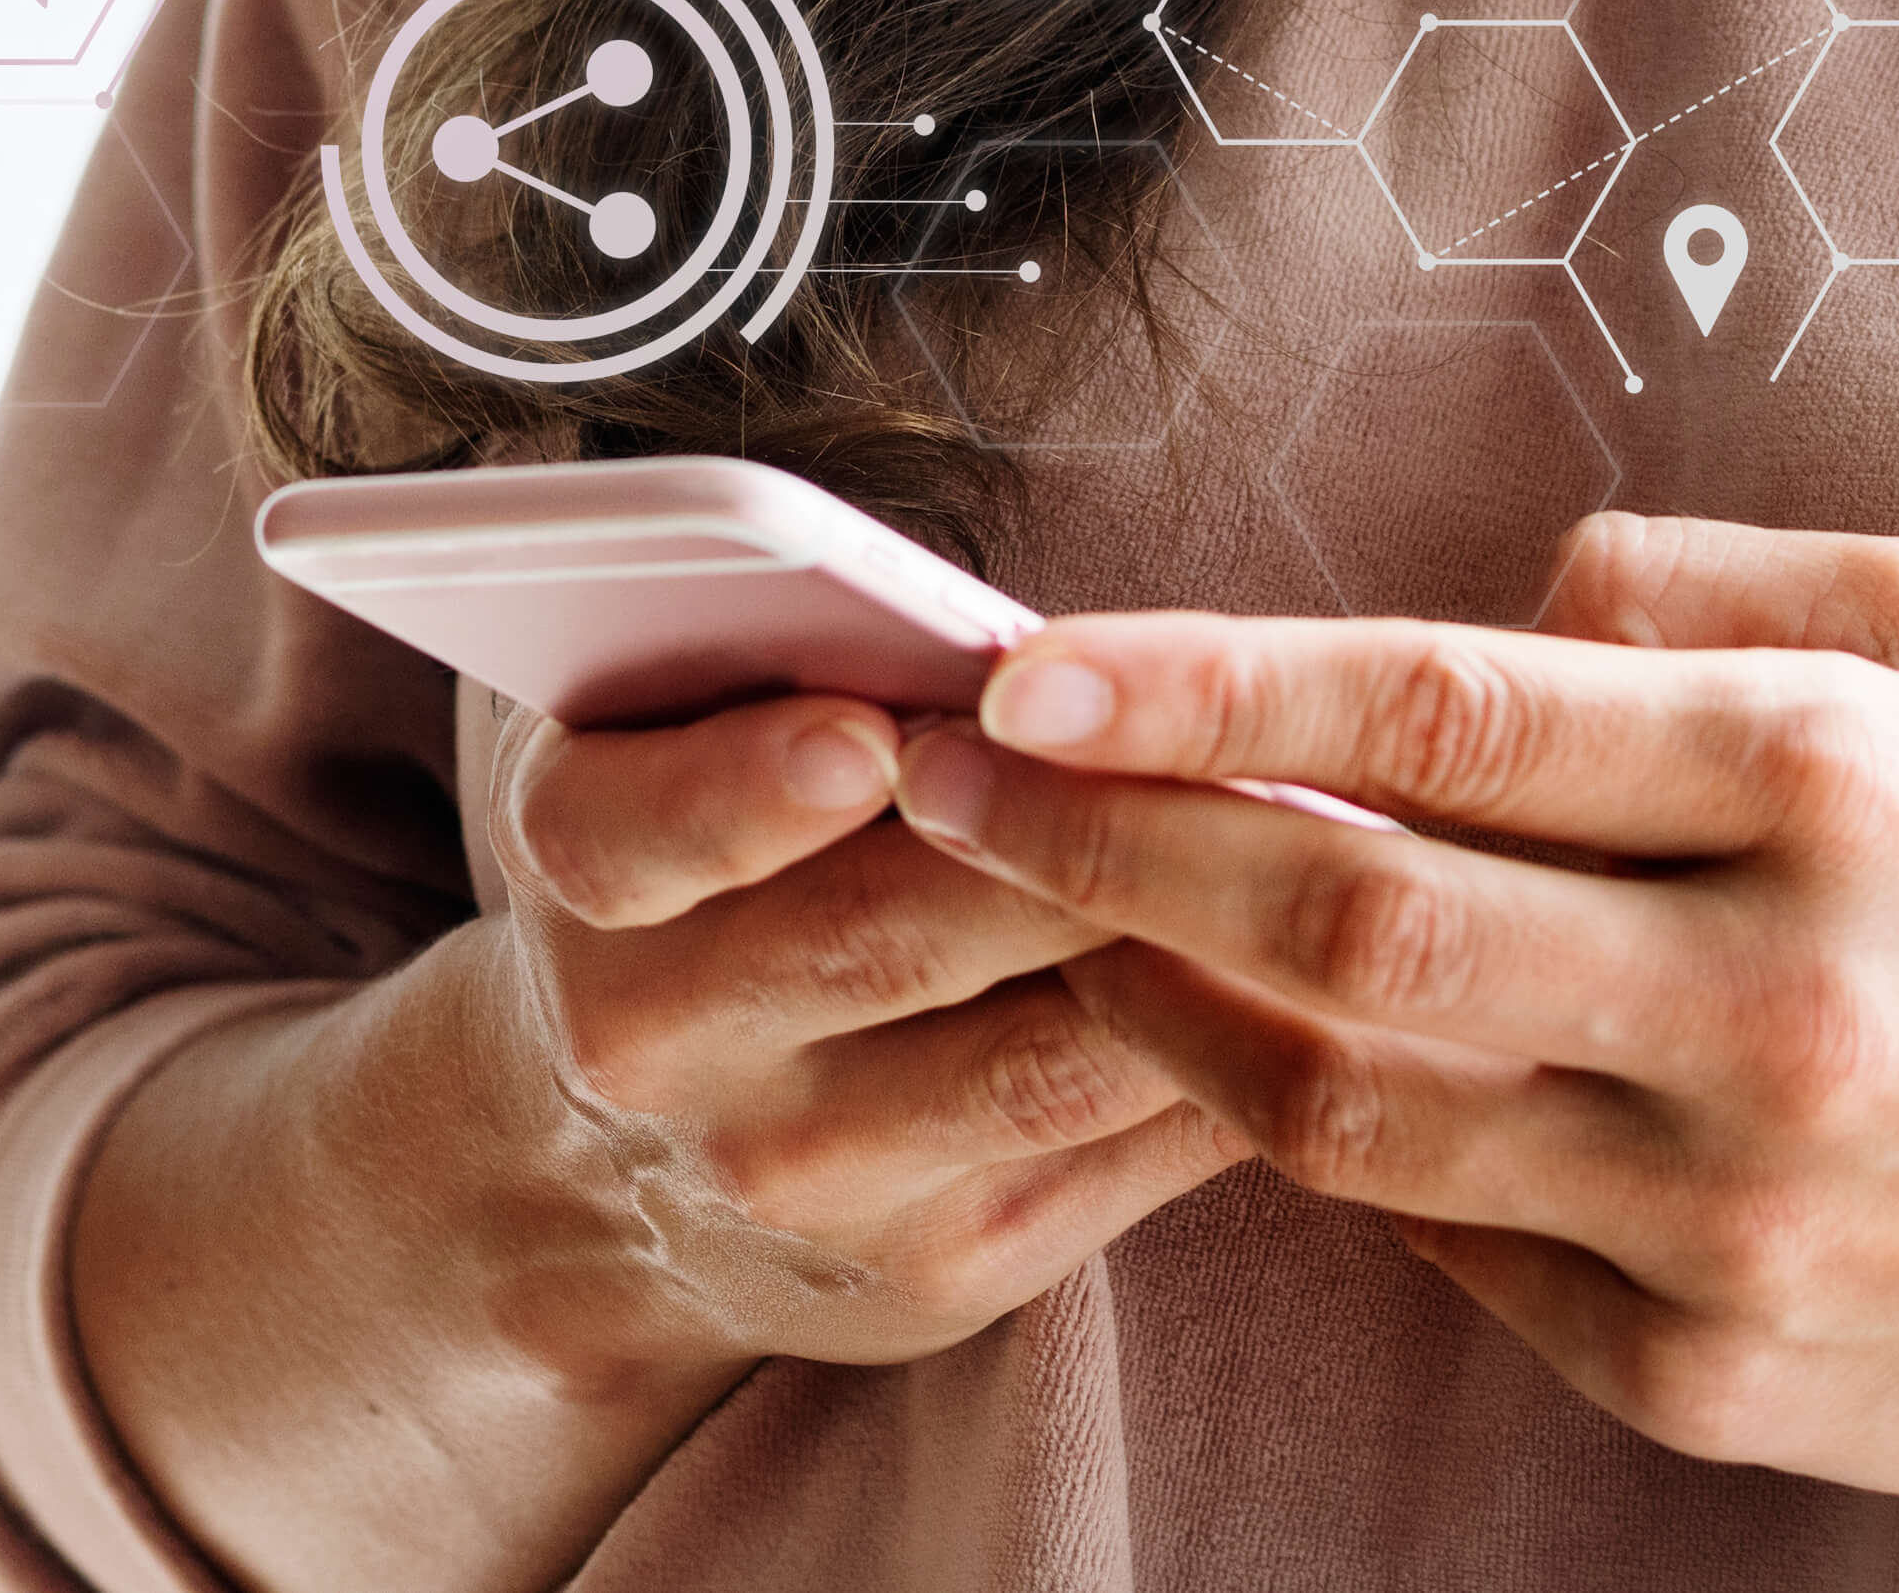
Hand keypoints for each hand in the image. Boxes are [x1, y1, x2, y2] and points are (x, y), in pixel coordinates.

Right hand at [451, 685, 1247, 1383]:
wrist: (613, 1179)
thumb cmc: (697, 866)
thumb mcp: (659, 736)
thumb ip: (766, 651)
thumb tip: (1007, 627)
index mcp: (583, 872)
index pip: (636, 832)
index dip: (750, 788)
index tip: (870, 736)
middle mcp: (662, 1044)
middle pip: (891, 935)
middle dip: (1072, 834)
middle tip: (1224, 735)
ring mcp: (802, 1178)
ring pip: (1040, 1056)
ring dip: (1190, 946)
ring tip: (1315, 839)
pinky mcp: (931, 1270)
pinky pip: (1117, 1148)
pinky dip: (1231, 1054)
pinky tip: (1306, 971)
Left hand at [882, 514, 1898, 1516]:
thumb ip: (1708, 586)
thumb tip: (1481, 603)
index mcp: (1832, 785)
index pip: (1445, 717)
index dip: (1203, 688)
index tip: (1020, 665)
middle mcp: (1766, 1000)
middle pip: (1343, 913)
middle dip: (1098, 839)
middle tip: (933, 778)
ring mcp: (1720, 1213)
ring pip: (1340, 1099)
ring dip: (1146, 992)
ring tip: (1024, 902)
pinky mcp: (1690, 1368)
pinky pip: (1430, 1234)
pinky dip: (1295, 1130)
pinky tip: (1212, 1039)